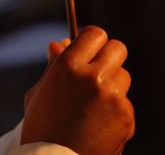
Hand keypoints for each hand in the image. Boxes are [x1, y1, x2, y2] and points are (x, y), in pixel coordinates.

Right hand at [22, 26, 134, 154]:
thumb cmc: (41, 131)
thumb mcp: (39, 94)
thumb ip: (53, 66)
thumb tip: (60, 44)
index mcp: (68, 67)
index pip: (95, 34)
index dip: (93, 41)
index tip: (90, 50)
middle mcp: (93, 77)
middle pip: (117, 48)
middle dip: (109, 58)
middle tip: (98, 72)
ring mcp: (112, 97)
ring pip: (124, 76)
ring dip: (113, 85)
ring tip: (93, 106)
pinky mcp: (126, 116)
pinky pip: (125, 104)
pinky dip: (115, 112)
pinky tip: (99, 125)